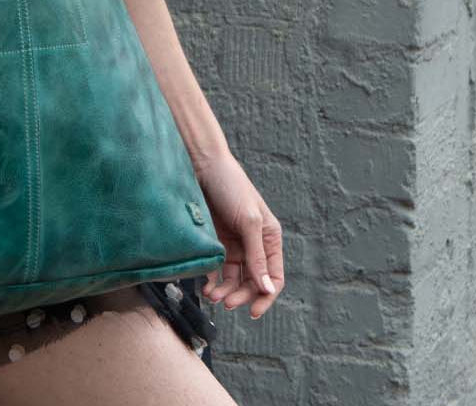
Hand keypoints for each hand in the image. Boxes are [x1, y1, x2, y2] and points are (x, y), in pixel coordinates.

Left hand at [194, 150, 283, 319]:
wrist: (202, 164)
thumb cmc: (231, 186)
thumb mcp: (248, 221)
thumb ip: (256, 255)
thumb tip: (267, 289)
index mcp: (270, 238)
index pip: (273, 277)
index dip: (266, 296)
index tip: (253, 312)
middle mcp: (254, 244)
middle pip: (253, 281)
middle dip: (241, 295)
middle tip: (226, 303)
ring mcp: (234, 243)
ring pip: (234, 278)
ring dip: (225, 290)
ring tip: (211, 295)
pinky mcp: (216, 240)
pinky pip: (218, 268)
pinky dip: (213, 280)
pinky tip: (205, 285)